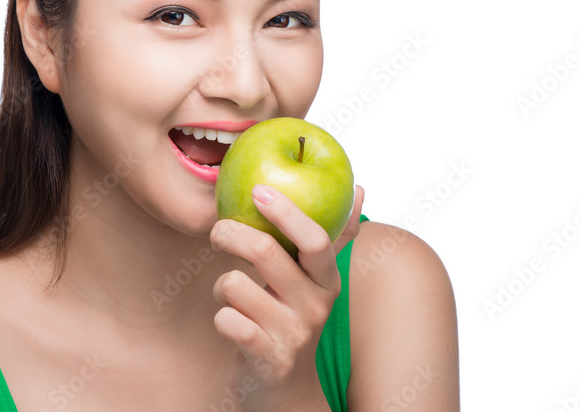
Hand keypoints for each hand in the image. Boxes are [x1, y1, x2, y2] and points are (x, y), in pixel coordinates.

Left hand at [208, 183, 364, 411]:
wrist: (288, 390)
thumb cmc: (293, 320)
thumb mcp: (316, 282)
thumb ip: (334, 237)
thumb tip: (361, 188)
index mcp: (327, 281)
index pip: (316, 239)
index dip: (287, 211)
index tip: (259, 189)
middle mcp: (315, 306)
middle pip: (266, 252)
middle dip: (230, 233)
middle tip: (218, 232)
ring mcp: (293, 334)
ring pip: (235, 283)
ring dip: (220, 285)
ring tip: (229, 294)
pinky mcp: (268, 359)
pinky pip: (227, 320)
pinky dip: (220, 316)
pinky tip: (230, 321)